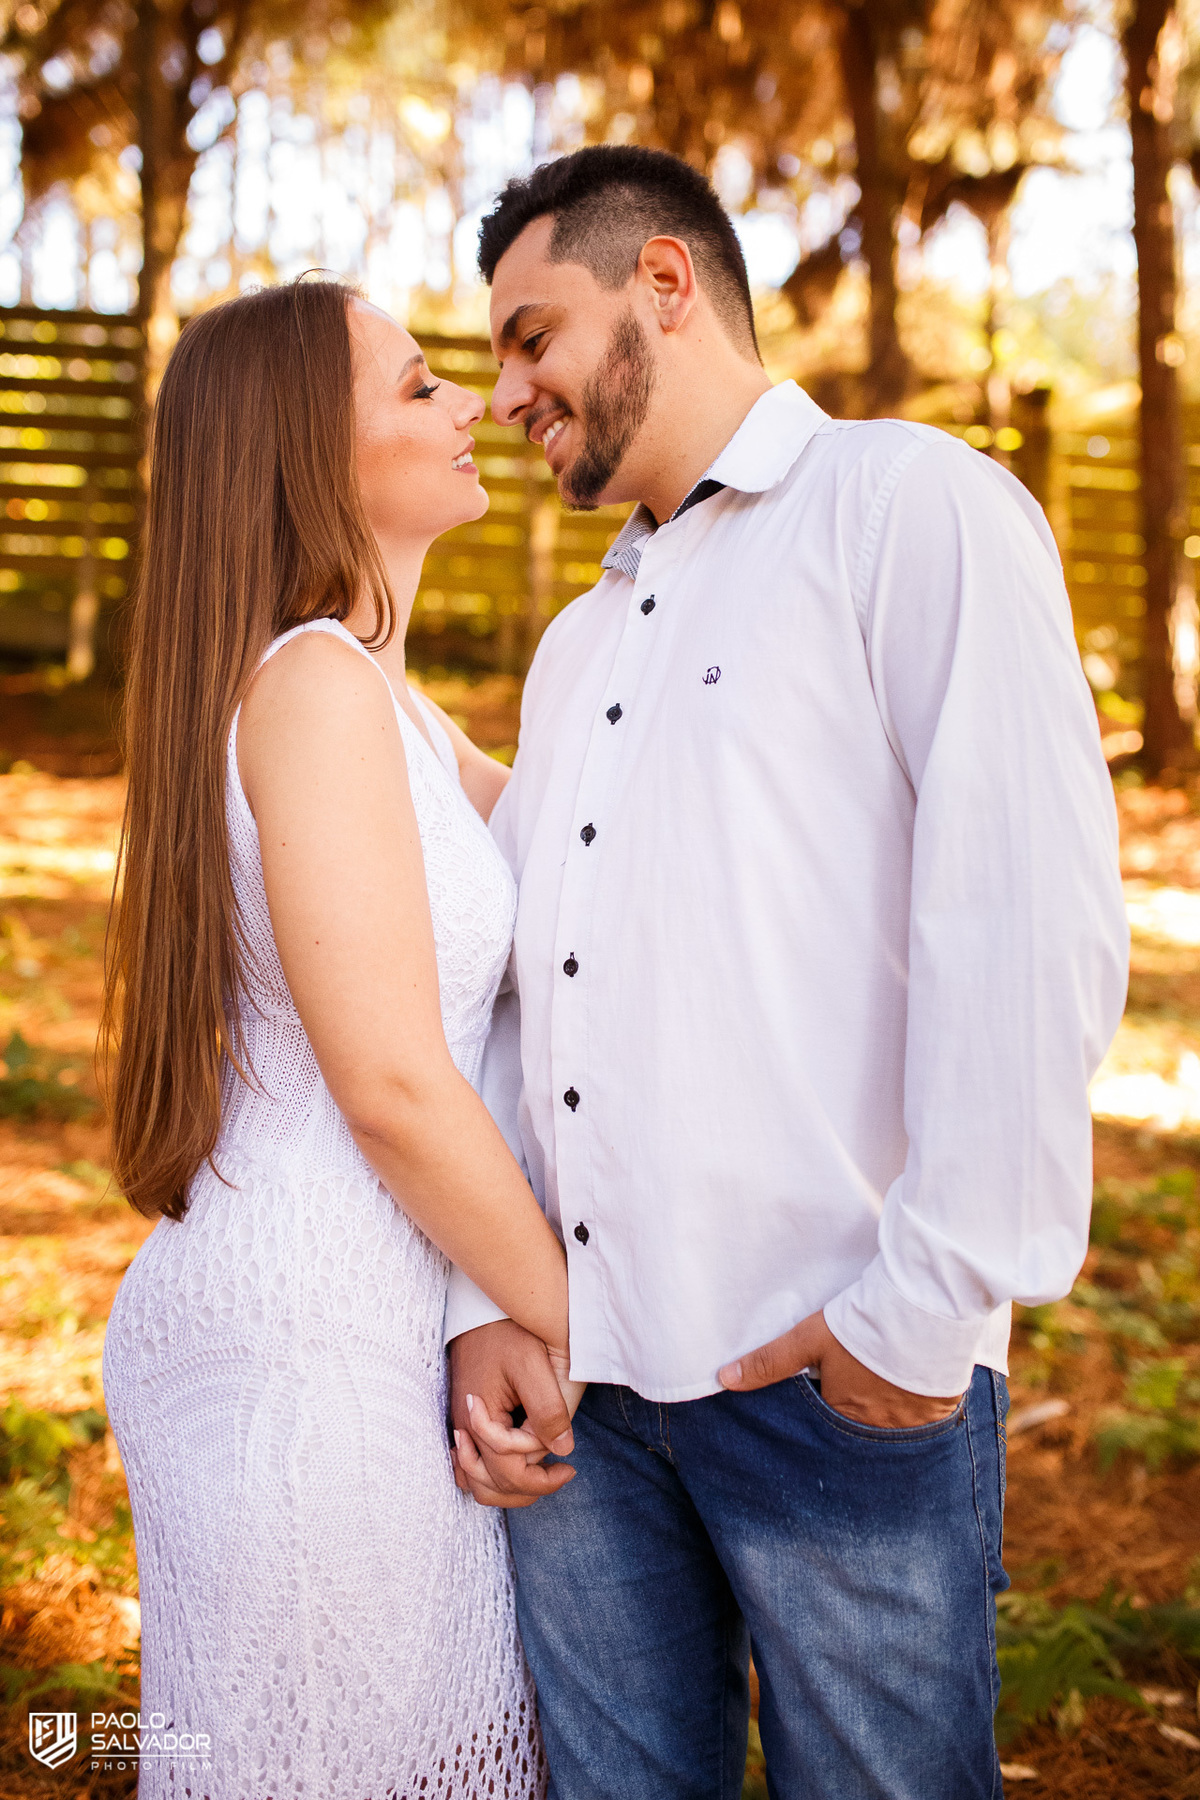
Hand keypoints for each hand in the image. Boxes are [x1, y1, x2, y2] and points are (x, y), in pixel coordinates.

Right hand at [449, 1320, 584, 1507]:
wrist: (487, 1306)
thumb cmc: (510, 1332)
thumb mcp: (533, 1367)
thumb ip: (547, 1411)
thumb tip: (561, 1451)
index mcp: (479, 1419)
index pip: (507, 1472)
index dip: (541, 1478)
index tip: (569, 1467)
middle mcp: (462, 1427)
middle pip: (489, 1484)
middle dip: (528, 1487)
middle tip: (562, 1473)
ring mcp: (460, 1423)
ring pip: (477, 1480)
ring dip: (509, 1486)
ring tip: (542, 1473)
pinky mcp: (464, 1417)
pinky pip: (471, 1463)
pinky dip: (492, 1473)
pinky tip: (519, 1463)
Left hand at [718, 1309, 961, 1428]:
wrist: (924, 1305)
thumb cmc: (862, 1322)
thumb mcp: (809, 1339)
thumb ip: (769, 1362)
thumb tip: (724, 1380)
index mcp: (844, 1414)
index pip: (826, 1425)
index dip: (825, 1407)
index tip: (827, 1397)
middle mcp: (879, 1429)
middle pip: (860, 1429)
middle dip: (856, 1418)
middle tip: (858, 1396)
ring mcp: (914, 1423)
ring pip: (893, 1428)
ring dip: (887, 1414)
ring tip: (885, 1392)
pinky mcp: (942, 1410)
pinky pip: (926, 1422)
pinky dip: (918, 1410)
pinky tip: (913, 1390)